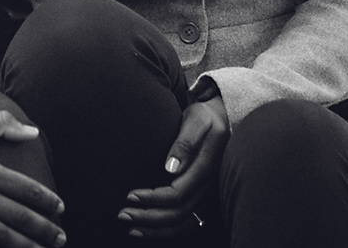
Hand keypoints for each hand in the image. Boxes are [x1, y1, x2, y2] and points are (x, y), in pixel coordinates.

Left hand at [118, 97, 229, 237]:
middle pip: (178, 213)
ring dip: (156, 229)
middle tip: (122, 214)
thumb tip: (170, 168)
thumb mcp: (197, 119)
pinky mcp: (206, 200)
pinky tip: (148, 230)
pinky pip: (189, 224)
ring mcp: (210, 196)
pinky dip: (168, 231)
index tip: (130, 195)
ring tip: (131, 228)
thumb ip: (185, 142)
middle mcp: (210, 187)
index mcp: (207, 167)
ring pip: (184, 224)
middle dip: (148, 217)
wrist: (225, 118)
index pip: (178, 193)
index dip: (153, 198)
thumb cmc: (205, 116)